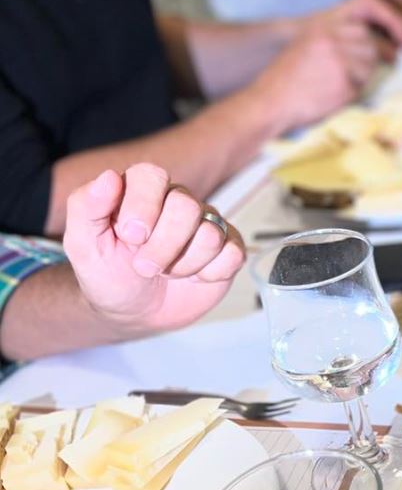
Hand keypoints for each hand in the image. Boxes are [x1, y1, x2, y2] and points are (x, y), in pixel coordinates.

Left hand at [62, 164, 245, 335]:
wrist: (135, 313)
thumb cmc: (110, 275)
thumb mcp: (83, 246)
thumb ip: (85, 207)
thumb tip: (109, 177)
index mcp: (141, 191)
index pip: (152, 176)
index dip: (143, 206)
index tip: (130, 237)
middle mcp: (178, 202)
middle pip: (186, 207)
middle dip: (162, 247)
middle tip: (145, 267)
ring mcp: (207, 225)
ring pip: (210, 234)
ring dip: (183, 265)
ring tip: (168, 272)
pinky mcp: (229, 250)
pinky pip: (231, 255)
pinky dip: (209, 274)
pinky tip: (194, 276)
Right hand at [252, 0, 401, 133]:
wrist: (271, 102)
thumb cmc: (291, 80)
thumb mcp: (310, 47)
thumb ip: (340, 40)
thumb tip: (387, 49)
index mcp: (323, 26)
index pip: (367, 22)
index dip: (395, 29)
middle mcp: (332, 37)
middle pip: (371, 45)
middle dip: (372, 59)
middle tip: (362, 70)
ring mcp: (339, 57)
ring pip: (370, 65)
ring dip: (359, 77)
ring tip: (332, 83)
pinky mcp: (344, 79)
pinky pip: (362, 85)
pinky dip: (351, 92)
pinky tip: (330, 93)